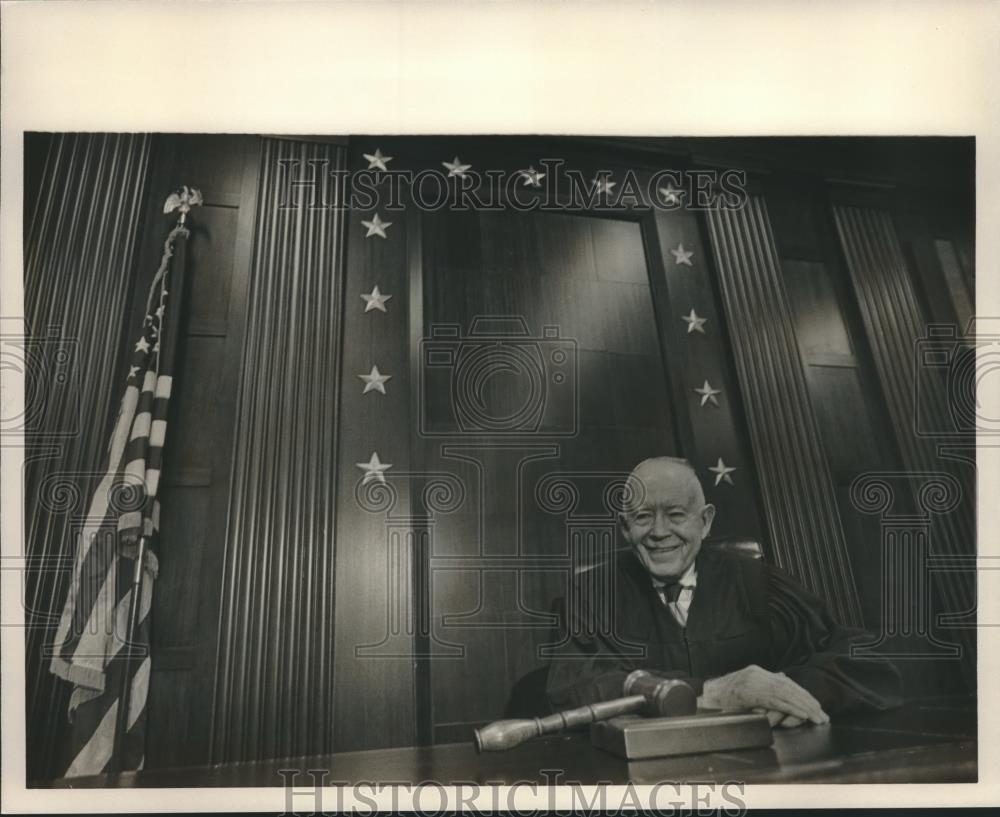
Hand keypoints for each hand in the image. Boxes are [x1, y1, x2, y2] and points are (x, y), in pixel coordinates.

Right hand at [699, 665, 828, 724]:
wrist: (705, 697)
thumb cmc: (724, 697)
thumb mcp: (746, 686)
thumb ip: (764, 682)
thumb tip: (782, 677)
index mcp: (757, 672)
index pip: (785, 682)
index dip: (802, 694)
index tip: (816, 706)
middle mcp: (757, 674)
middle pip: (789, 687)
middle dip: (808, 701)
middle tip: (822, 715)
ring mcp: (753, 682)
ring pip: (786, 693)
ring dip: (804, 707)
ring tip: (817, 717)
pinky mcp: (750, 693)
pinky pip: (776, 701)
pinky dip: (792, 708)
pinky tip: (803, 715)